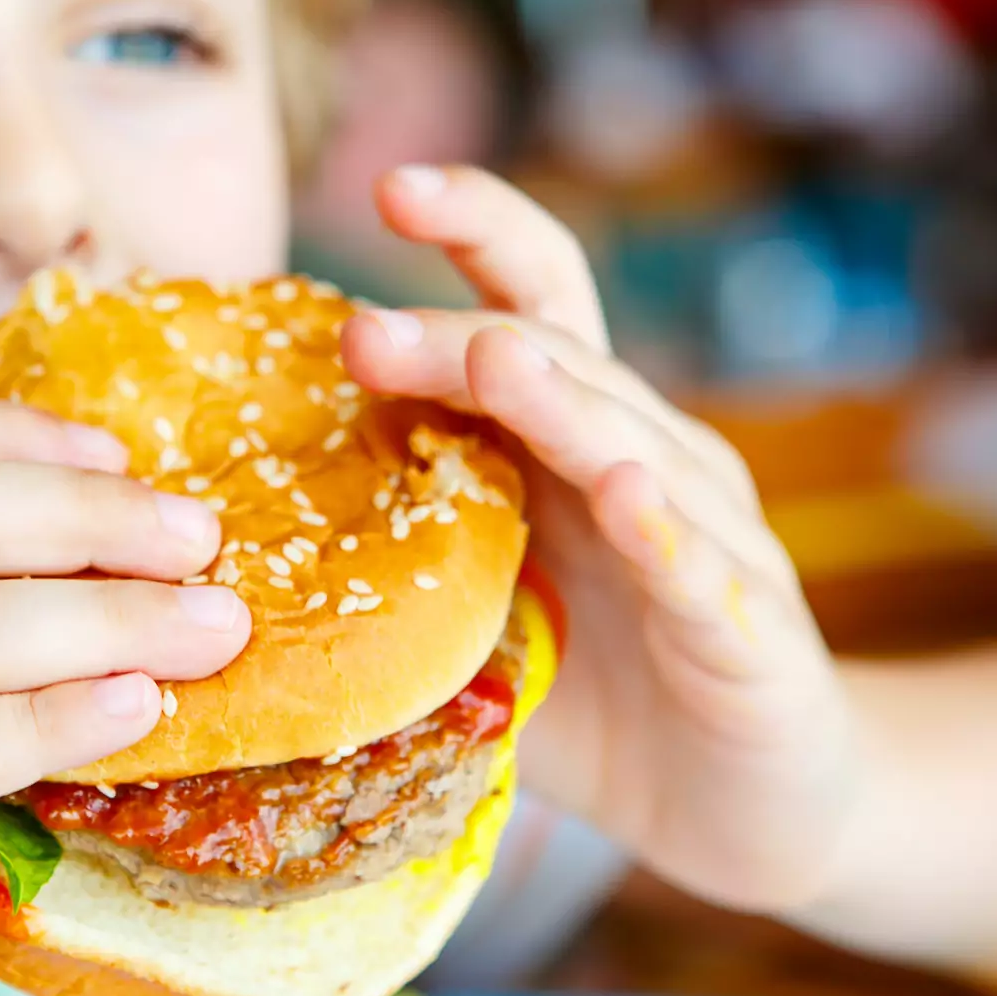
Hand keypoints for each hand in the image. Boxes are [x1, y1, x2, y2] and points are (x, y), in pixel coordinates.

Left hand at [341, 166, 852, 911]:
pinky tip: (623, 496)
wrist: (748, 808)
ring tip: (492, 363)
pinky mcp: (750, 633)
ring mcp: (709, 542)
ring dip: (559, 404)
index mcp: (578, 446)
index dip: (478, 233)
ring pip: (634, 448)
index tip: (389, 187)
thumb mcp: (484, 618)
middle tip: (362, 332)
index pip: (532, 307)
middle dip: (459, 339)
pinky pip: (702, 574)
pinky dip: (665, 533)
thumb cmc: (601, 697)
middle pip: (560, 366)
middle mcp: (650, 466)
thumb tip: (246, 536)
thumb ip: (407, 560)